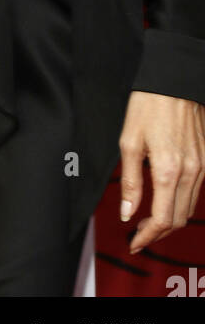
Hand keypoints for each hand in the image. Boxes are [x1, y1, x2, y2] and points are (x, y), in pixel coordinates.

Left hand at [118, 90, 204, 251]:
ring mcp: (202, 167)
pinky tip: (165, 199)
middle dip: (158, 233)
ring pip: (189, 208)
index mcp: (168, 170)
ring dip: (170, 220)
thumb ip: (130, 181)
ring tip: (148, 221)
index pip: (162, 219)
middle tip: (138, 234)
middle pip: (178, 219)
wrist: (173, 81)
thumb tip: (127, 212)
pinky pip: (196, 192)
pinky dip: (181, 203)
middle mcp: (190, 172)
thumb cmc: (148, 106)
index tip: (134, 242)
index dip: (147, 236)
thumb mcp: (129, 142)